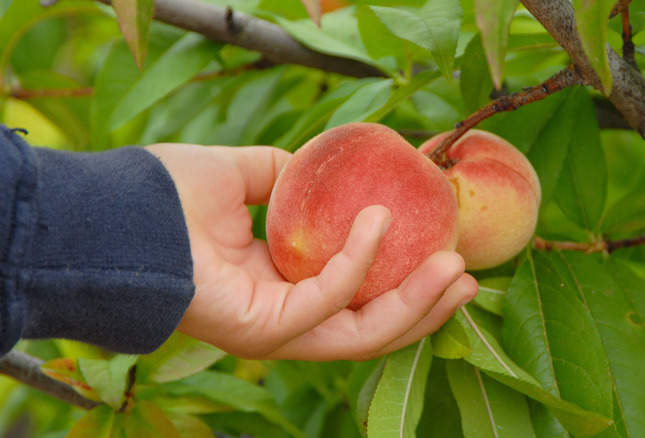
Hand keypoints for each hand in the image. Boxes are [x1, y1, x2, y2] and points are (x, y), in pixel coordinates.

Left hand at [146, 143, 477, 360]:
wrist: (116, 213)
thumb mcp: (241, 175)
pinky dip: (358, 263)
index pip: (356, 300)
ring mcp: (274, 330)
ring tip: (457, 271)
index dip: (403, 284)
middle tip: (468, 277)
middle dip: (424, 308)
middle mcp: (284, 316)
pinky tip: (379, 222)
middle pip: (370, 328)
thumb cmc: (167, 197)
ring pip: (361, 333)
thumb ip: (286, 175)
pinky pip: (325, 301)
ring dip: (414, 303)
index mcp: (283, 285)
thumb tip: (321, 165)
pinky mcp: (262, 329)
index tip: (443, 253)